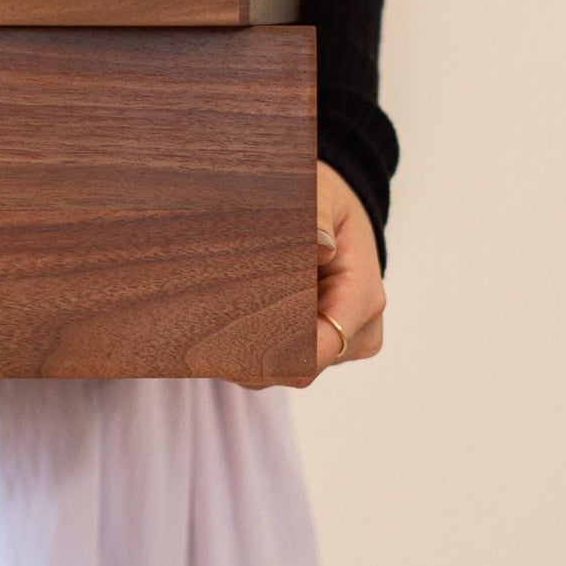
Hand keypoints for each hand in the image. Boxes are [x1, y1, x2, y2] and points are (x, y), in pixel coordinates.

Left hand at [227, 159, 386, 389]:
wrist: (340, 214)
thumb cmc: (328, 202)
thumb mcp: (321, 194)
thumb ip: (318, 216)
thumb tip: (320, 248)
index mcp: (363, 295)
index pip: (322, 347)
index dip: (275, 353)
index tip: (227, 344)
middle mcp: (361, 329)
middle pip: (301, 368)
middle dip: (253, 357)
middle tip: (202, 336)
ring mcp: (345, 343)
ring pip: (289, 371)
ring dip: (251, 356)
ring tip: (214, 326)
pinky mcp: (327, 349)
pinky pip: (285, 364)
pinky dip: (256, 352)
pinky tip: (229, 327)